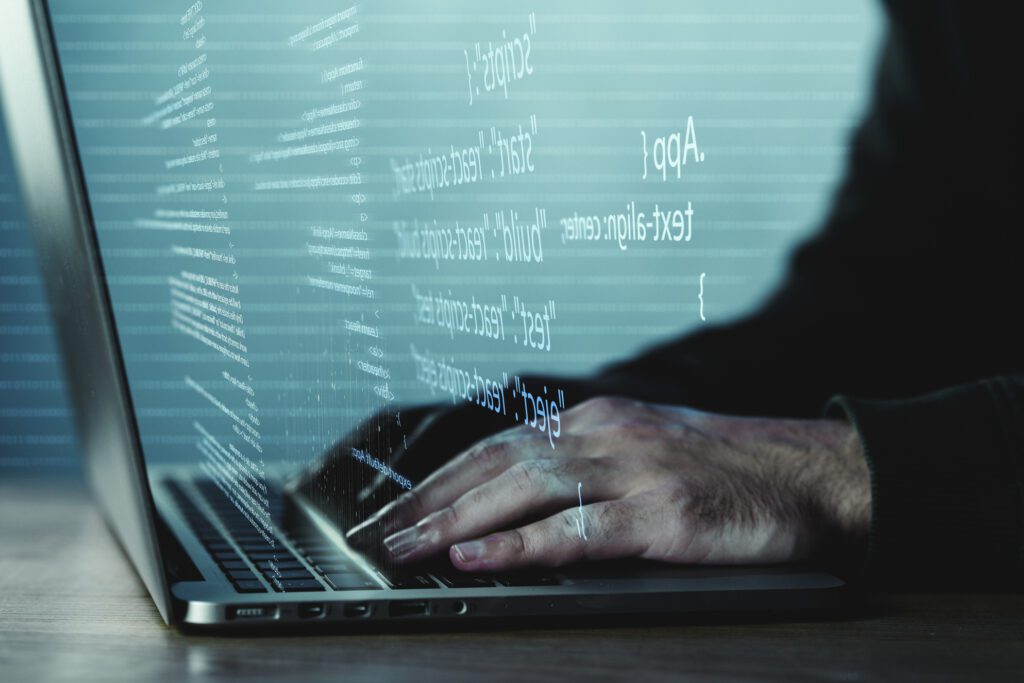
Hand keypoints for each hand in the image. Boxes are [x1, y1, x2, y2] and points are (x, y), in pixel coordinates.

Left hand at [346, 397, 870, 571]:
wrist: (817, 475)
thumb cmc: (733, 470)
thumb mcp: (651, 450)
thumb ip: (591, 466)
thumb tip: (524, 502)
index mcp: (601, 419)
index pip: (501, 445)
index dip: (444, 476)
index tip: (401, 504)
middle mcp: (609, 434)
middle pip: (498, 464)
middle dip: (431, 500)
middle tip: (380, 531)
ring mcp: (635, 471)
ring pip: (524, 490)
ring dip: (456, 520)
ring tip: (408, 546)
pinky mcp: (663, 515)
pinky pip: (575, 531)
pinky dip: (519, 546)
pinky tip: (477, 558)